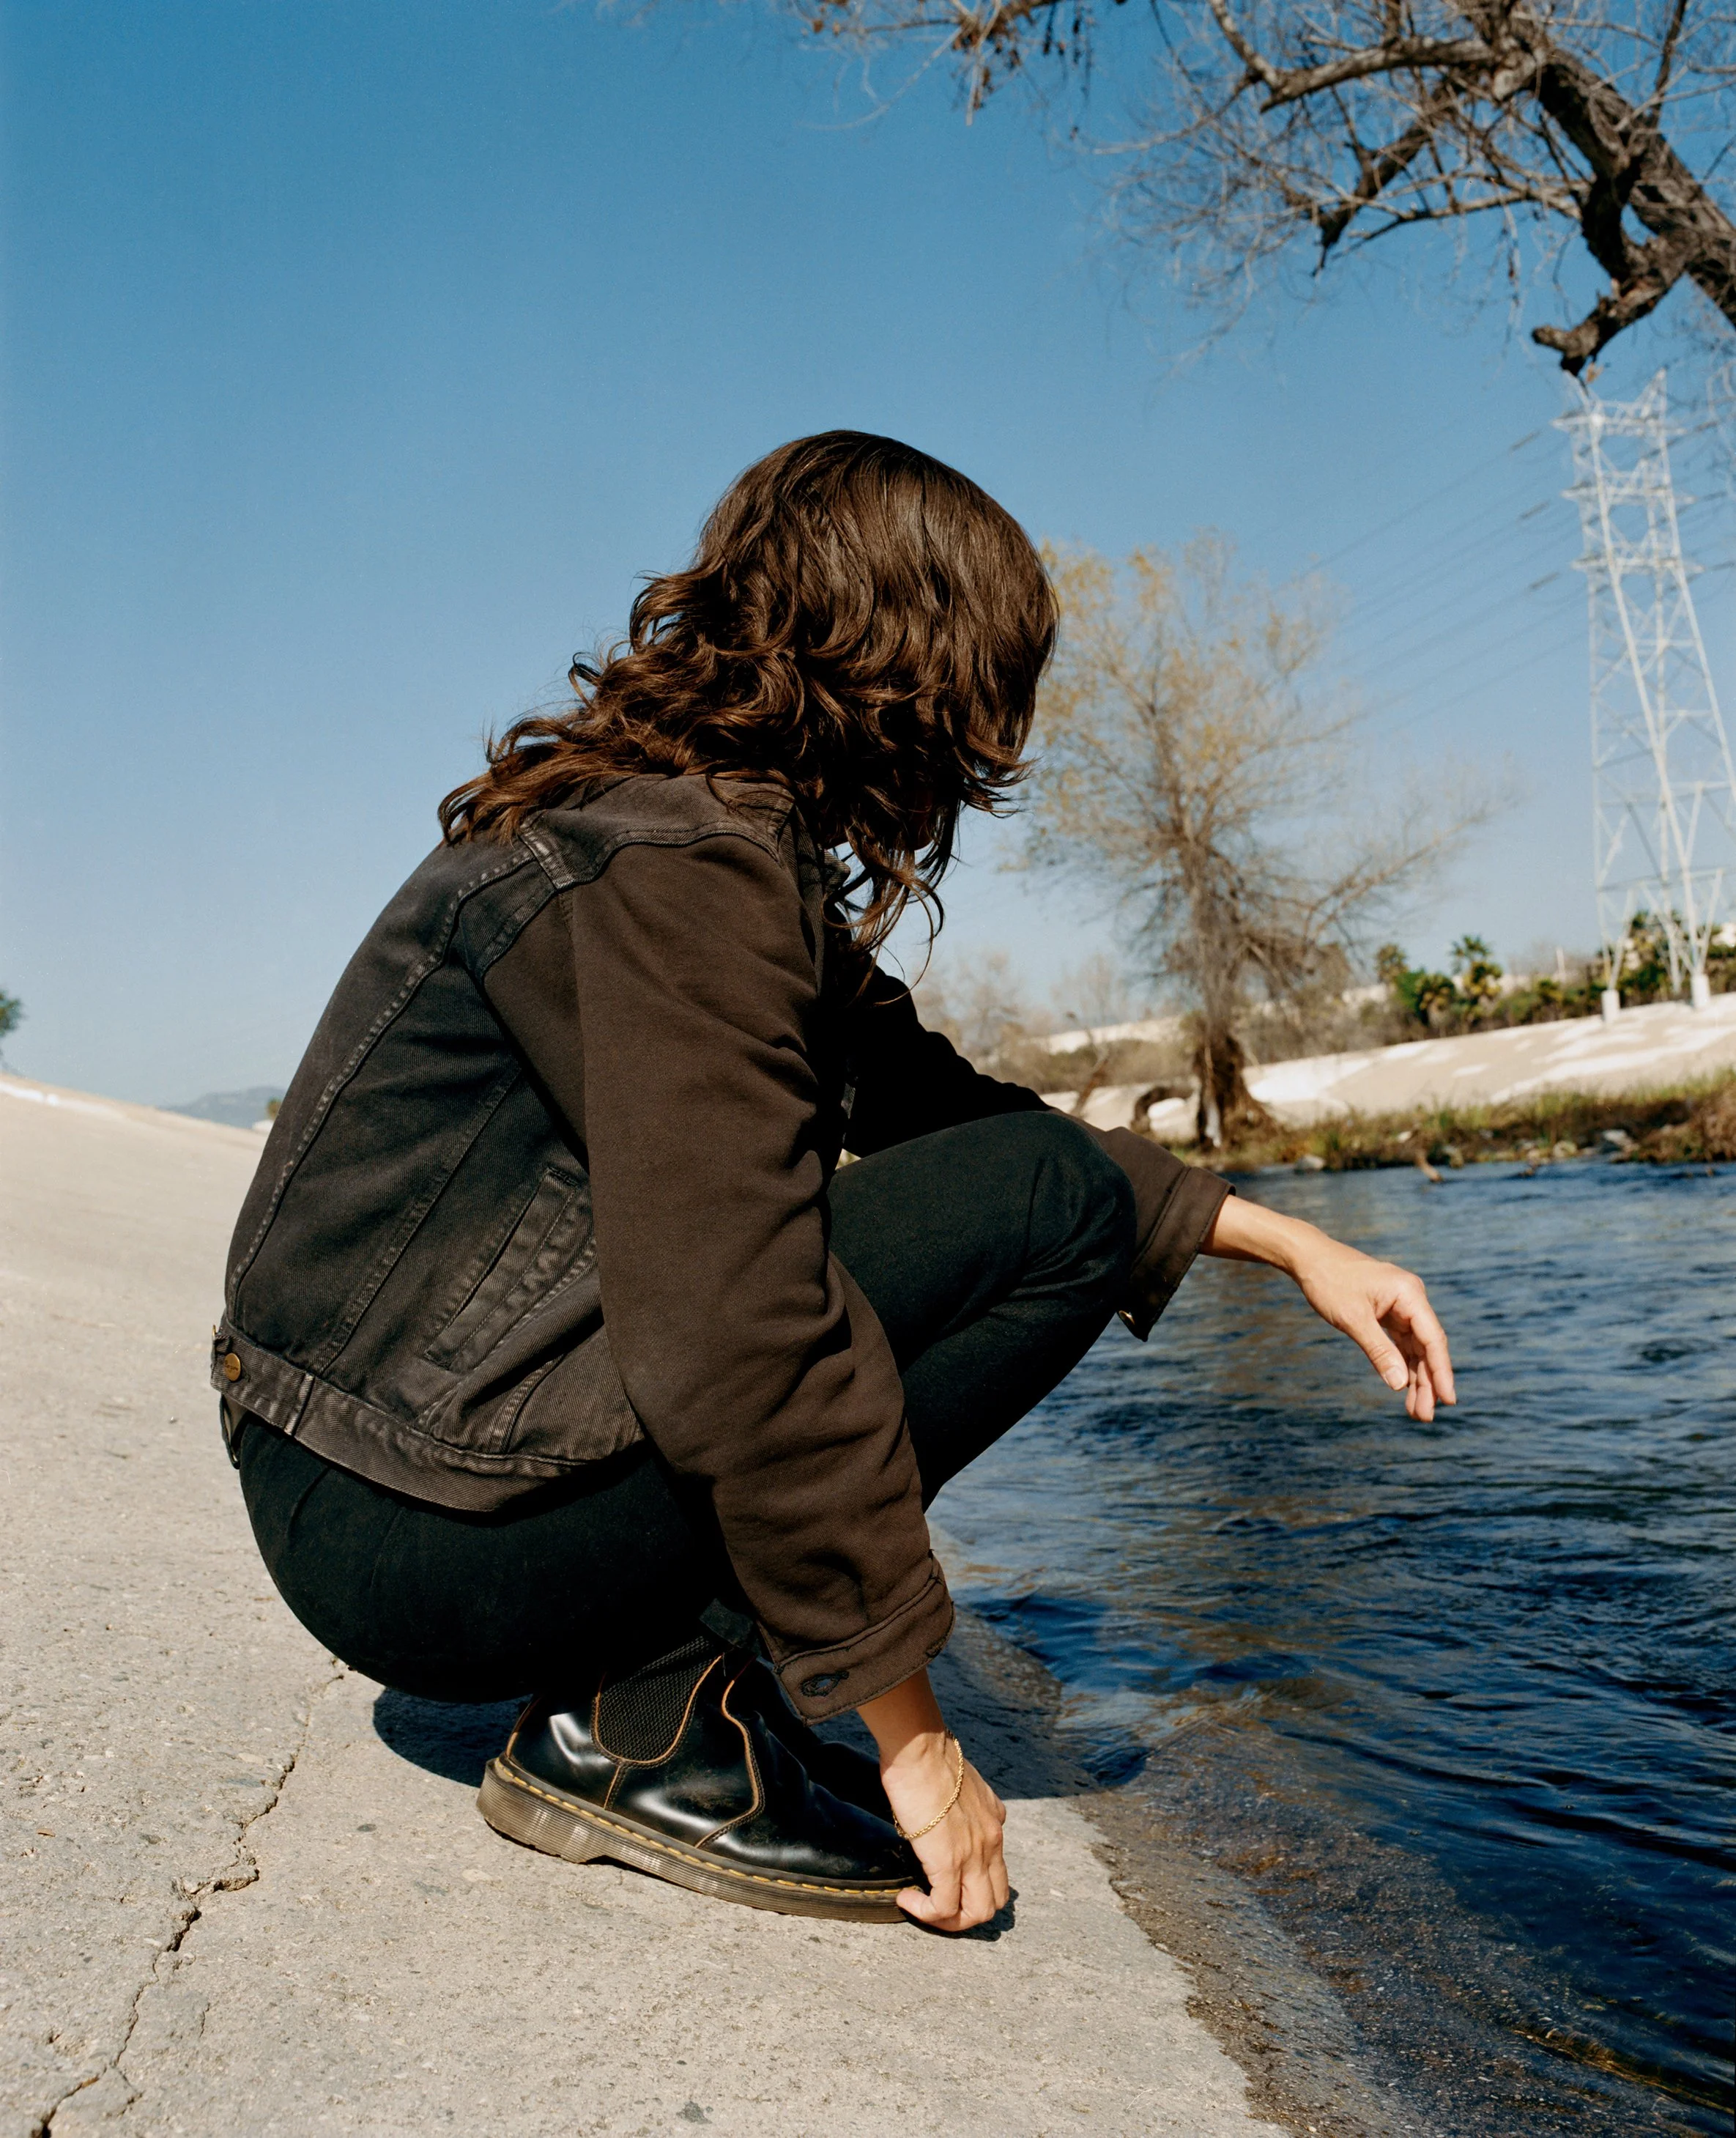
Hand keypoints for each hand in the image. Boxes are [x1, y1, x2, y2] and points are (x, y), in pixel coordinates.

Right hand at [857, 1669, 1008, 1931]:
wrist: (921, 1748)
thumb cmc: (929, 1756)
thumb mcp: (962, 1781)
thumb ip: (965, 1802)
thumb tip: (948, 1811)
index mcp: (995, 1823)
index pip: (999, 1873)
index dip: (974, 1888)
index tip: (946, 1883)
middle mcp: (992, 1843)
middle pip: (995, 1901)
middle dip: (966, 1913)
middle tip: (936, 1904)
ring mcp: (974, 1855)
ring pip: (977, 1913)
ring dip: (949, 1921)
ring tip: (923, 1908)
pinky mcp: (948, 1862)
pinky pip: (944, 1907)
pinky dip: (925, 1912)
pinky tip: (906, 1898)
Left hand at [1204, 1196, 1456, 1421]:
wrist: (1309, 1257)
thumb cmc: (1329, 1282)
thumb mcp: (1353, 1319)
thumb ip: (1378, 1351)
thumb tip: (1399, 1384)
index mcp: (1409, 1294)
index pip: (1433, 1339)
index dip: (1442, 1372)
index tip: (1448, 1400)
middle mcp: (1411, 1299)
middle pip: (1427, 1347)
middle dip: (1428, 1383)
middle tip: (1425, 1417)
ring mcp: (1401, 1306)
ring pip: (1415, 1348)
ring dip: (1416, 1378)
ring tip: (1416, 1412)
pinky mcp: (1388, 1312)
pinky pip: (1402, 1343)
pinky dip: (1402, 1365)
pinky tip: (1404, 1388)